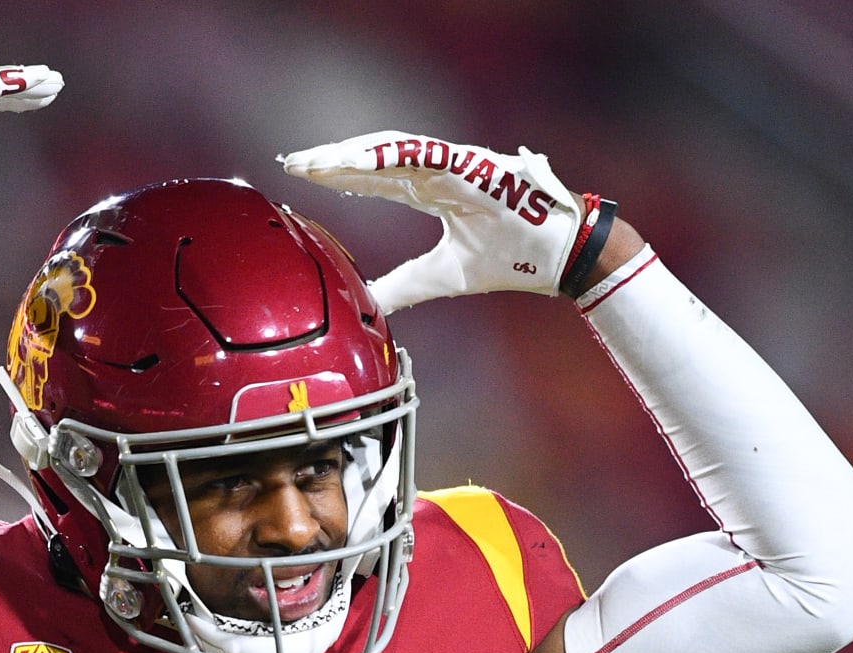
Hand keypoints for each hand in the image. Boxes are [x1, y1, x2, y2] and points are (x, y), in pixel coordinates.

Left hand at [281, 131, 581, 309]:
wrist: (560, 257)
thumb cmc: (512, 258)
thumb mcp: (441, 277)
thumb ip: (402, 286)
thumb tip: (366, 303)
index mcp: (432, 191)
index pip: (374, 179)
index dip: (338, 177)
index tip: (300, 177)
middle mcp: (439, 172)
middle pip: (375, 159)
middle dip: (332, 160)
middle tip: (292, 162)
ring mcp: (456, 164)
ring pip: (393, 150)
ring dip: (352, 153)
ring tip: (315, 160)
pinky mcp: (473, 166)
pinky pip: (425, 155)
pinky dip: (389, 156)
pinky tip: (355, 160)